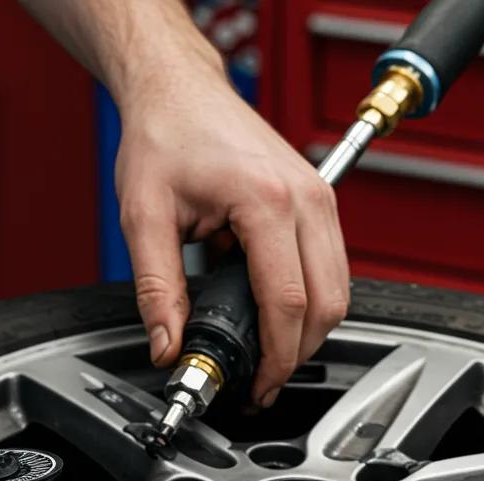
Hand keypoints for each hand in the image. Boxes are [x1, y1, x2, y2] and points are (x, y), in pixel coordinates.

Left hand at [116, 66, 349, 407]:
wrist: (179, 91)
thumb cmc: (163, 137)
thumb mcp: (144, 219)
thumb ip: (156, 291)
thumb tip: (167, 347)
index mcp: (266, 200)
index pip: (287, 301)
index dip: (276, 356)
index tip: (258, 386)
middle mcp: (307, 197)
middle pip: (327, 302)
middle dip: (299, 353)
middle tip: (263, 384)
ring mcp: (319, 196)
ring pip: (339, 288)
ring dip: (310, 331)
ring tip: (270, 360)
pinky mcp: (318, 199)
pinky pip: (332, 267)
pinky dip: (312, 302)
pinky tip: (278, 320)